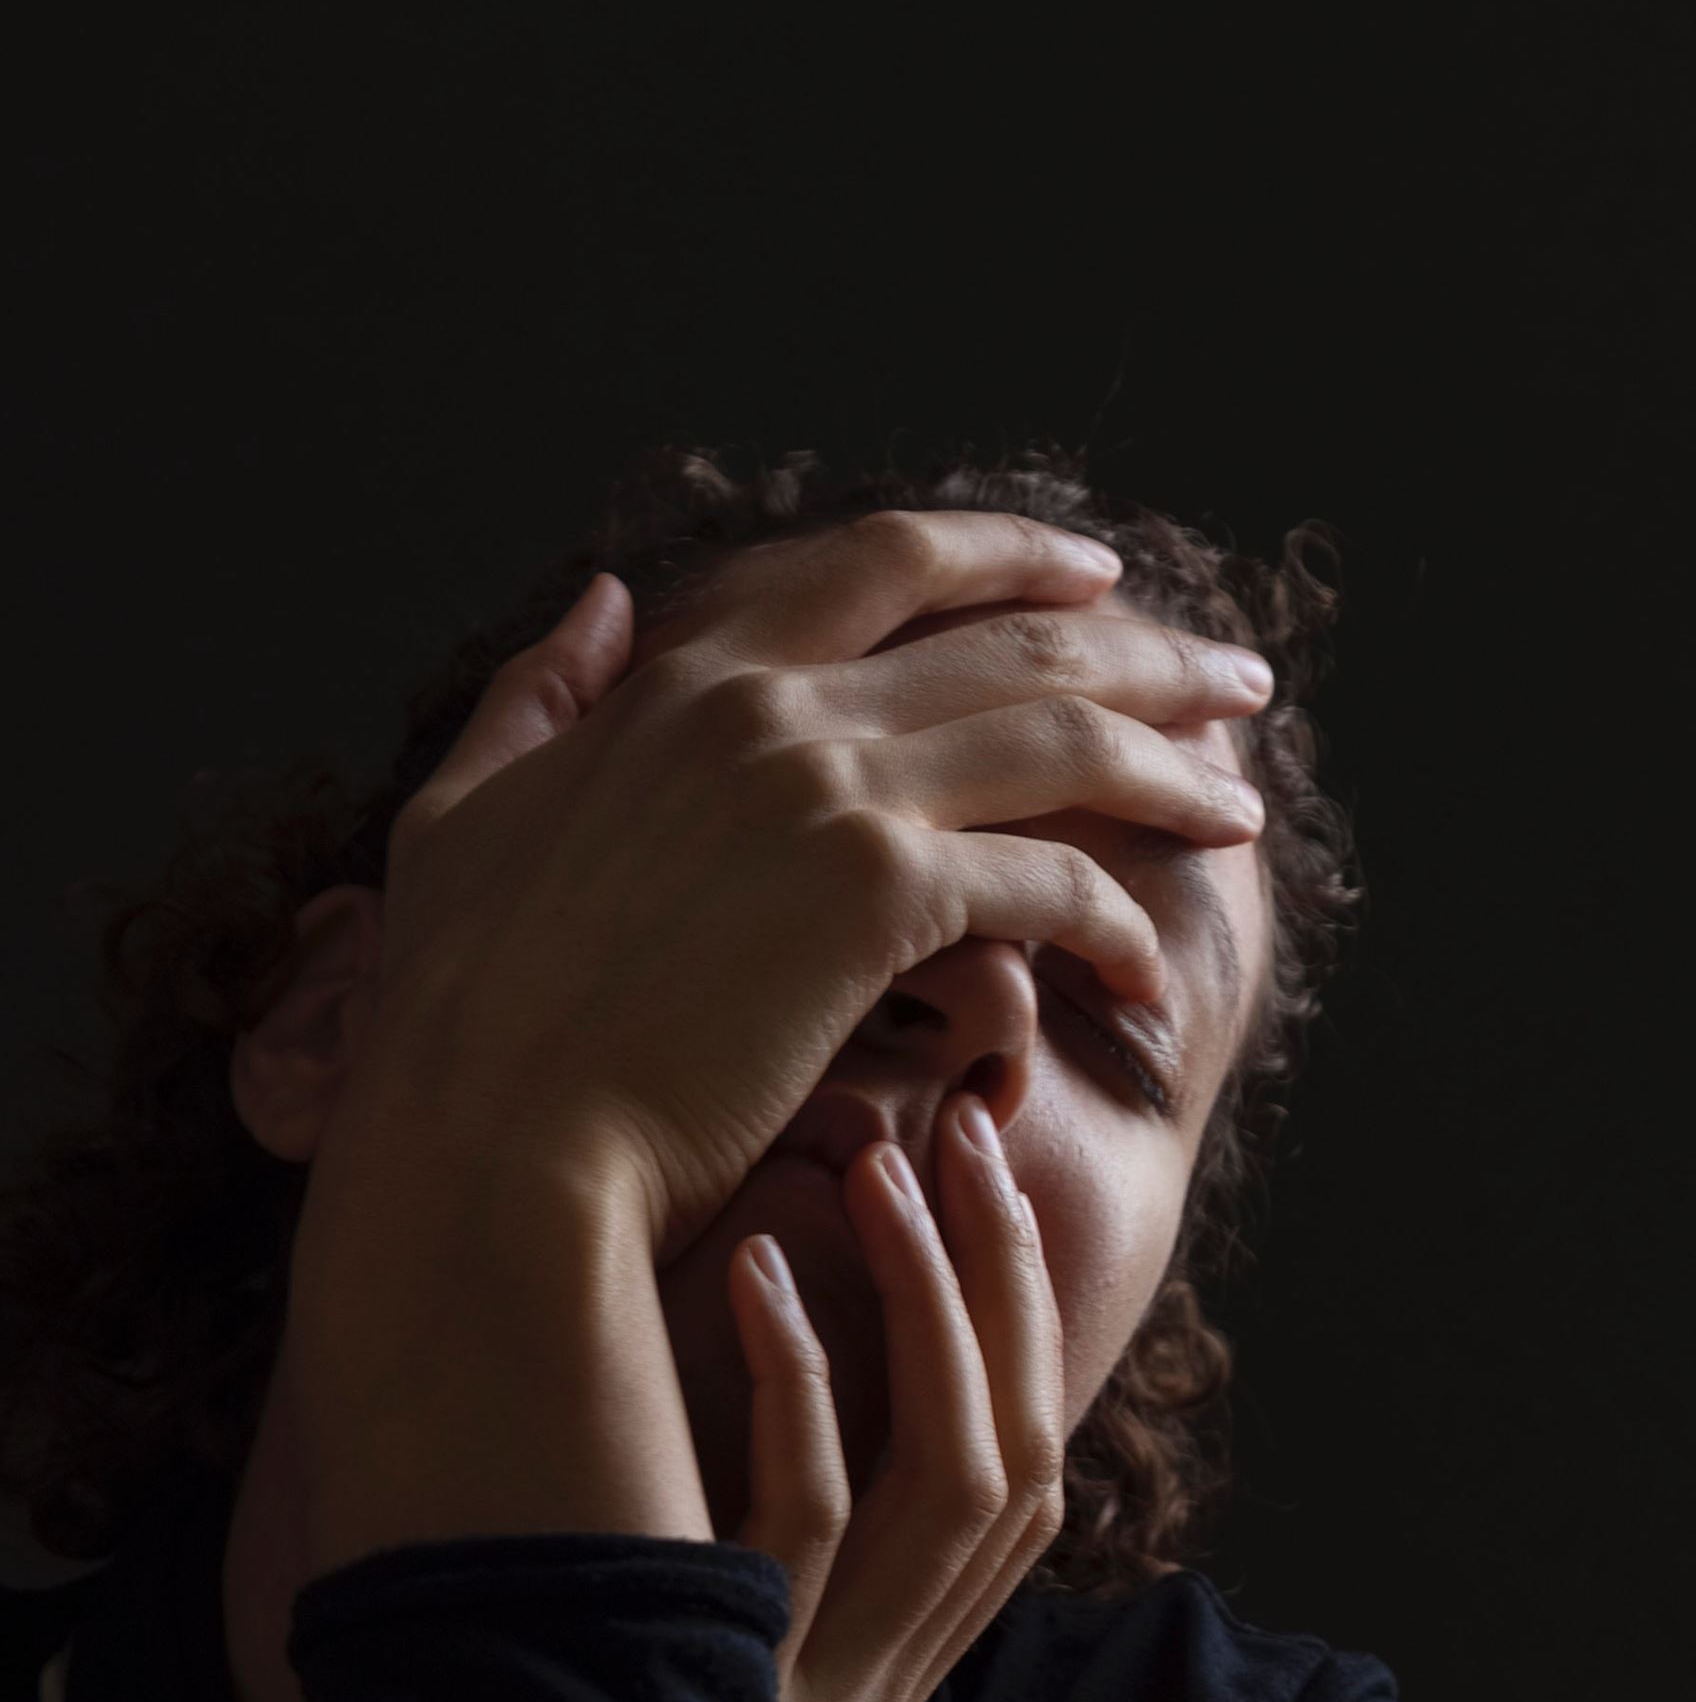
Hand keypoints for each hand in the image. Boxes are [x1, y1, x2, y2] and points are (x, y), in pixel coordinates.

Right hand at [343, 511, 1268, 1287]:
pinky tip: (1145, 974)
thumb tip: (596, 600)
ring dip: (1174, 765)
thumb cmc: (457, 1016)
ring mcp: (829, 790)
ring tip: (1243, 804)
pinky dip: (1116, 924)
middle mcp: (771, 705)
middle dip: (1147, 649)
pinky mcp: (879, 899)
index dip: (1008, 554)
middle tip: (1237, 680)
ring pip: (1059, 737)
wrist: (487, 1147)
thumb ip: (533, 697)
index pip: (882, 560)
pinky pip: (1051, 882)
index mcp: (684, 676)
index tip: (1097, 576)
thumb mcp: (460, 818)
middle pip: (1013, 635)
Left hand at [729, 1083, 1073, 1701]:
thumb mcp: (719, 1649)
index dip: (1031, 1328)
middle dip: (1007, 1289)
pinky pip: (800, 1530)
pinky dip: (802, 1395)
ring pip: (950, 1483)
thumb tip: (784, 1343)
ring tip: (875, 1169)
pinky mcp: (733, 1693)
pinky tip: (762, 1279)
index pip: (1028, 1470)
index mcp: (902, 1654)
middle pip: (1018, 1458)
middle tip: (958, 1134)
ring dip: (929, 1312)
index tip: (985, 1186)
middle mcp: (888, 1672)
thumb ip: (776, 1533)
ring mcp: (822, 1687)